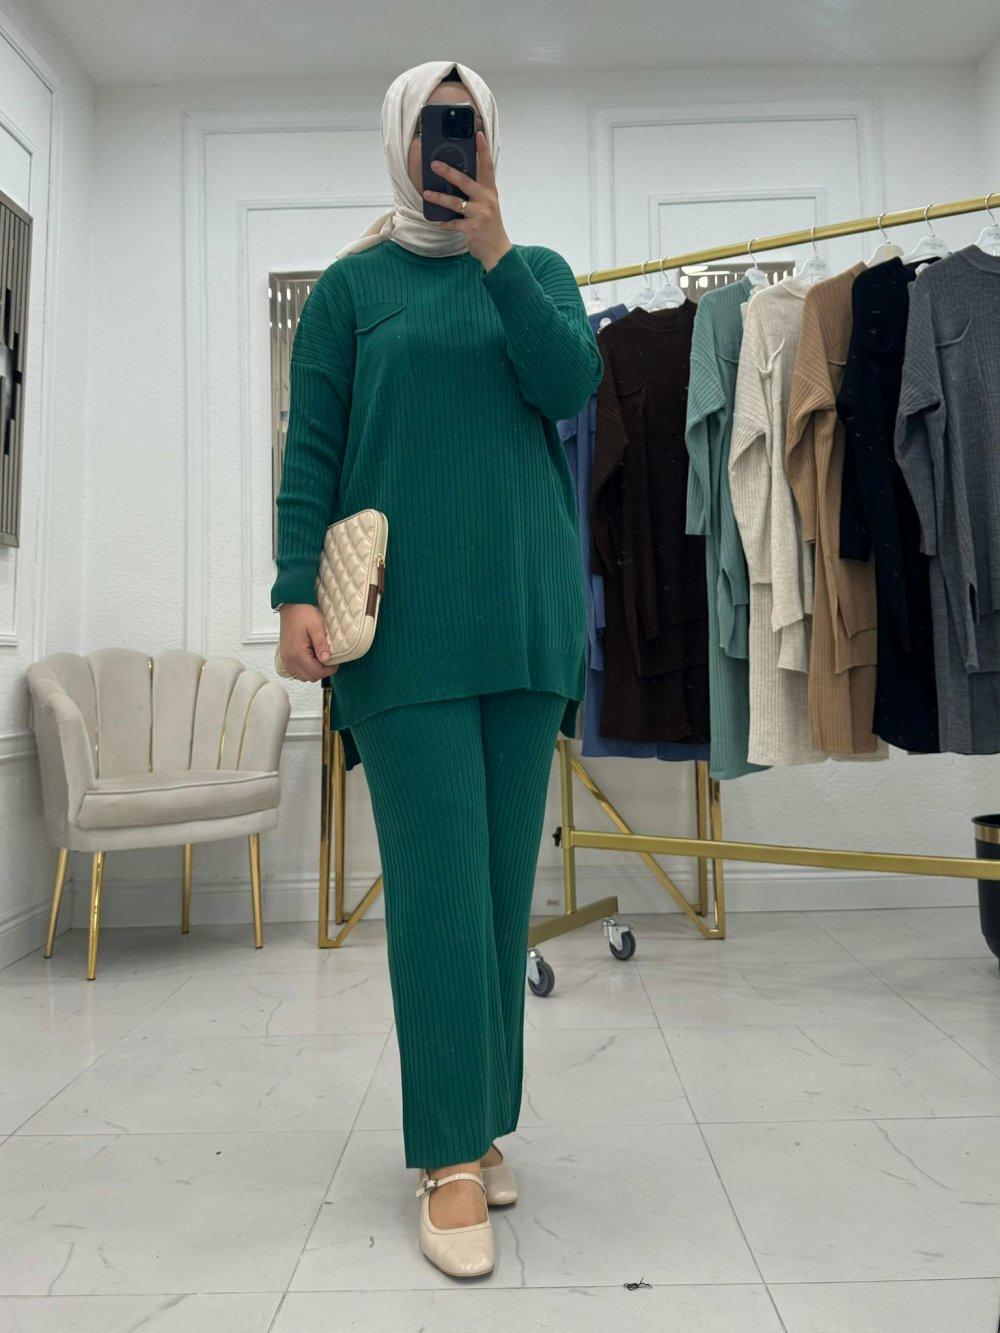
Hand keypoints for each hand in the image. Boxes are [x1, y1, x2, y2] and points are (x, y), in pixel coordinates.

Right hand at [278, 604, 337, 680]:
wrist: (291, 606)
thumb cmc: (303, 614)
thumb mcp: (316, 627)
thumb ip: (321, 645)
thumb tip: (326, 660)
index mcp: (297, 654)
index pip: (317, 672)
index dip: (329, 670)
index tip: (336, 663)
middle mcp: (290, 659)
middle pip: (310, 677)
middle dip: (322, 671)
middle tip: (329, 659)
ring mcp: (286, 659)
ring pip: (303, 677)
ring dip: (313, 671)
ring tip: (319, 658)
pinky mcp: (286, 657)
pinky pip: (296, 672)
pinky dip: (305, 669)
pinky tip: (311, 659)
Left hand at [423, 130, 511, 270]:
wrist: (497, 250)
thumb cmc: (490, 226)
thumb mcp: (488, 205)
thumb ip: (477, 192)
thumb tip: (456, 179)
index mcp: (490, 192)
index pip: (488, 167)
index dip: (483, 150)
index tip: (478, 134)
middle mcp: (486, 200)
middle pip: (466, 182)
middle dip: (449, 172)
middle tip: (434, 164)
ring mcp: (480, 215)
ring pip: (455, 203)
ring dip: (439, 198)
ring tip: (426, 194)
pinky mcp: (472, 229)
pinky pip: (453, 223)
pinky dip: (445, 223)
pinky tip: (438, 222)